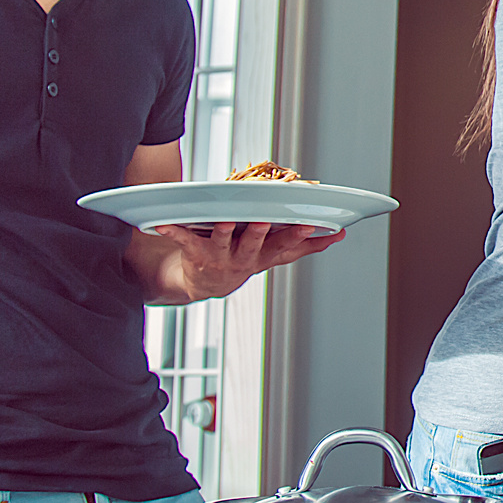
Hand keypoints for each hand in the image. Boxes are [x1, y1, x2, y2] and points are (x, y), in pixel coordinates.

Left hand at [147, 222, 346, 302]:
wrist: (205, 283)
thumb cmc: (245, 259)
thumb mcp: (277, 255)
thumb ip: (307, 246)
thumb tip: (340, 235)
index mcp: (265, 255)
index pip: (285, 246)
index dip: (297, 236)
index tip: (310, 223)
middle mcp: (243, 258)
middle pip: (254, 244)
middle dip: (260, 232)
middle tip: (265, 219)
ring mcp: (219, 256)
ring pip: (222, 242)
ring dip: (223, 231)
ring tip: (224, 220)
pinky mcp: (195, 252)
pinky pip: (183, 239)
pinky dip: (173, 231)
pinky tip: (162, 222)